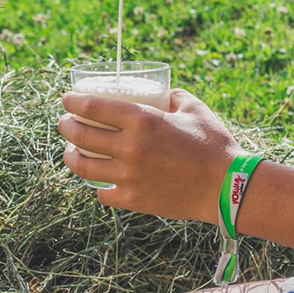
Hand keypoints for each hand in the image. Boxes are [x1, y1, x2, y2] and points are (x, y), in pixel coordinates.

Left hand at [58, 87, 239, 220]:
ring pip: (83, 166)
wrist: (228, 188)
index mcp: (142, 120)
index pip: (92, 106)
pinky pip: (103, 193)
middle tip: (65, 123)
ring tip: (72, 152)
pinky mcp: (134, 200)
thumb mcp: (194, 109)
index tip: (67, 99)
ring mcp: (129, 176)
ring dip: (71, 157)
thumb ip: (174, 96)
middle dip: (66, 126)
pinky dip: (98, 186)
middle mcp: (130, 148)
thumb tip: (162, 92)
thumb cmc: (213, 145)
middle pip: (80, 135)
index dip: (72, 101)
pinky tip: (99, 180)